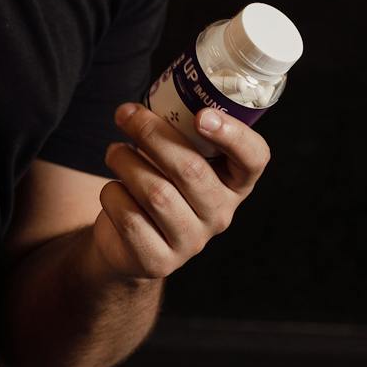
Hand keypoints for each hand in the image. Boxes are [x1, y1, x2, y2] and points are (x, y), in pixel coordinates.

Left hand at [94, 99, 269, 284]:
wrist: (127, 243)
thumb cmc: (156, 183)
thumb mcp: (175, 158)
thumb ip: (176, 132)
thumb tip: (140, 105)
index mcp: (235, 183)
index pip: (254, 158)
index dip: (233, 135)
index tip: (201, 115)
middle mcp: (221, 214)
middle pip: (191, 170)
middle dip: (152, 134)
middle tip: (125, 114)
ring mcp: (192, 242)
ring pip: (156, 193)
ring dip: (125, 162)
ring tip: (114, 152)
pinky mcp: (159, 261)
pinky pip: (129, 217)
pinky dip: (112, 194)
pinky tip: (113, 191)